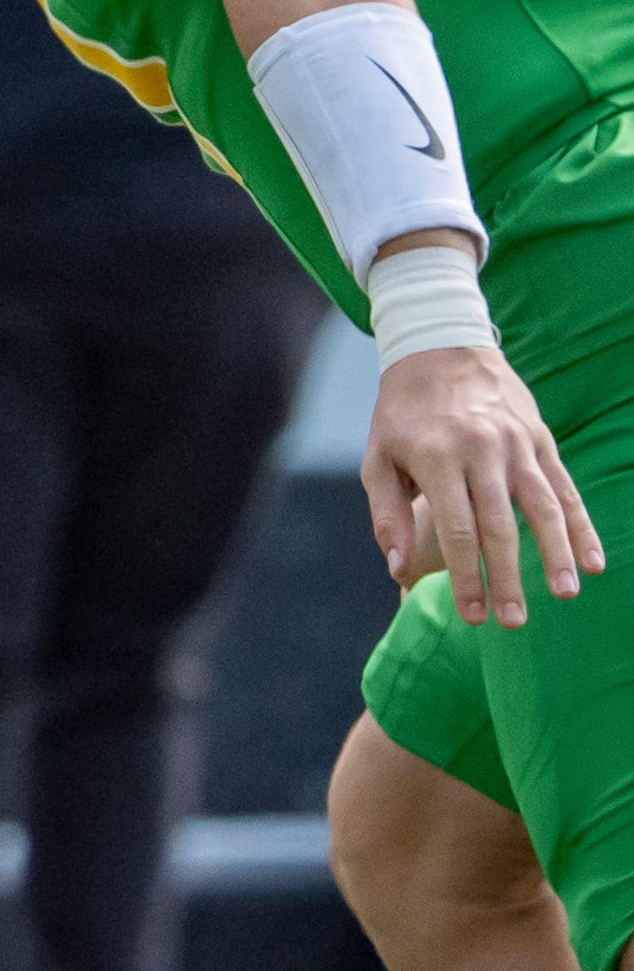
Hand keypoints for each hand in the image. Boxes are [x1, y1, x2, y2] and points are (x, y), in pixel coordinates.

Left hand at [364, 342, 603, 626]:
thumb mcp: (377, 459)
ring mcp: (517, 444)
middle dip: (507, 578)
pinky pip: (566, 488)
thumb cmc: (402, 415)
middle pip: (499, 525)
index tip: (471, 616)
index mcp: (437, 458)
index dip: (465, 575)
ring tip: (563, 595)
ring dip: (555, 554)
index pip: (454, 528)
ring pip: (542, 507)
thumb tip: (396, 571)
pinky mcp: (541, 440)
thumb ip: (387, 515)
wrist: (441, 348)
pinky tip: (593, 561)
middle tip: (512, 623)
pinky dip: (581, 526)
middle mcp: (481, 451)